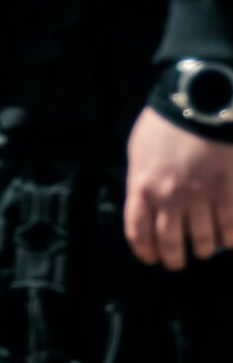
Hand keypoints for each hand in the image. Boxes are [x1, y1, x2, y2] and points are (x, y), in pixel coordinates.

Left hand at [124, 106, 232, 267]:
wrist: (198, 101)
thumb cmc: (165, 122)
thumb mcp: (138, 149)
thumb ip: (139, 178)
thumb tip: (141, 200)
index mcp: (142, 186)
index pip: (138, 231)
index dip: (145, 251)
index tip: (151, 257)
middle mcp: (169, 197)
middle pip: (171, 243)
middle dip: (174, 258)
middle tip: (178, 261)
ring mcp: (201, 197)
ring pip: (203, 241)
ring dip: (204, 250)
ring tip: (205, 249)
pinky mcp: (228, 192)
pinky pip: (230, 228)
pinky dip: (229, 239)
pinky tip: (227, 238)